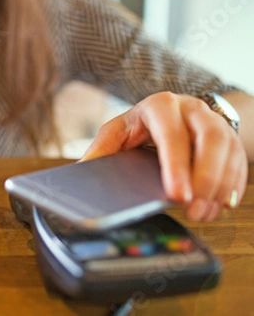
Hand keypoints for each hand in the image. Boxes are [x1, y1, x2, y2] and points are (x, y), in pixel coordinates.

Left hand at [81, 91, 247, 221]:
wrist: (173, 112)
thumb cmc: (140, 126)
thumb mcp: (117, 132)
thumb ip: (101, 150)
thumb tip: (81, 173)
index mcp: (159, 106)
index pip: (171, 133)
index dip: (176, 165)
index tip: (177, 195)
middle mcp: (191, 109)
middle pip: (209, 139)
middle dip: (205, 179)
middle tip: (194, 210)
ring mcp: (214, 121)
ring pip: (229, 150)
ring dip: (220, 186)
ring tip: (204, 213)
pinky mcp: (231, 136)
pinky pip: (240, 161)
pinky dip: (233, 185)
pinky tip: (222, 204)